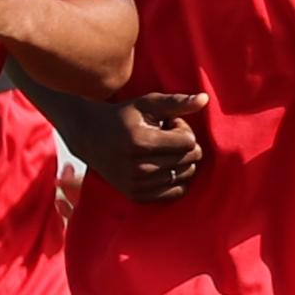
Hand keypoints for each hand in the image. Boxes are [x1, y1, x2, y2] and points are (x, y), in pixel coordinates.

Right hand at [99, 86, 210, 202]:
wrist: (90, 138)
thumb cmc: (124, 118)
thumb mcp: (147, 104)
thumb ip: (176, 102)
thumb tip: (205, 99)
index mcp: (140, 142)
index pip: (188, 141)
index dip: (182, 129)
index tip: (168, 125)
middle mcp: (138, 167)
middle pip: (189, 159)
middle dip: (183, 145)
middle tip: (164, 137)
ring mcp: (136, 184)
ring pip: (186, 175)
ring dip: (180, 161)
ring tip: (160, 150)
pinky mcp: (137, 196)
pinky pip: (176, 192)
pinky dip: (176, 179)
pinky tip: (162, 165)